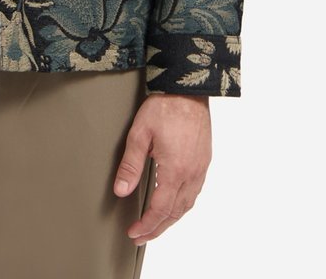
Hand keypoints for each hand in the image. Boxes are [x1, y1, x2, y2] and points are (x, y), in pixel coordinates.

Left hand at [113, 93, 211, 243]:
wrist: (188, 89)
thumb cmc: (164, 107)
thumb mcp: (140, 134)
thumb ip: (131, 165)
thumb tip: (121, 191)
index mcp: (174, 171)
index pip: (160, 210)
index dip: (146, 225)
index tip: (134, 233)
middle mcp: (191, 174)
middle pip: (175, 213)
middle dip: (158, 228)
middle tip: (142, 236)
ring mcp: (200, 168)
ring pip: (187, 204)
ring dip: (171, 219)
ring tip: (155, 225)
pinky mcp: (204, 160)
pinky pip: (195, 192)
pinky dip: (182, 205)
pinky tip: (173, 203)